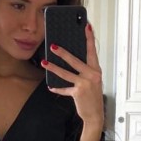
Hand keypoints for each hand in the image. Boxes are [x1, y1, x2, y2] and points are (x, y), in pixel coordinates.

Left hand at [42, 23, 103, 140]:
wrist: (95, 114)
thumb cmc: (92, 96)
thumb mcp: (92, 81)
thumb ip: (84, 70)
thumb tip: (71, 60)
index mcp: (96, 70)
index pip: (92, 51)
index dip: (89, 38)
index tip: (86, 26)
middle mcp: (92, 75)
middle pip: (75, 60)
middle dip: (63, 53)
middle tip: (52, 46)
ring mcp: (85, 84)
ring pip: (66, 73)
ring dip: (53, 68)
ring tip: (44, 62)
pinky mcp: (78, 93)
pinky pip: (64, 89)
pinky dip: (57, 88)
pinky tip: (50, 86)